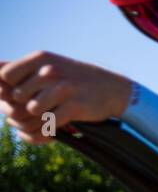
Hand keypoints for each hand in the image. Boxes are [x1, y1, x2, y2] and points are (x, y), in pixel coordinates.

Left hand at [0, 51, 132, 145]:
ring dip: (33, 121)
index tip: (17, 99)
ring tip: (40, 123)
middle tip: (29, 116)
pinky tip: (50, 132)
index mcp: (41, 58)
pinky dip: (46, 132)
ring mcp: (63, 89)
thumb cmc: (74, 79)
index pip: (5, 76)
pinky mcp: (75, 107)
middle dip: (19, 109)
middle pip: (16, 96)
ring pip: (31, 110)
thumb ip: (20, 68)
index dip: (7, 90)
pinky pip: (49, 124)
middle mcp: (50, 71)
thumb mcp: (49, 65)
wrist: (112, 89)